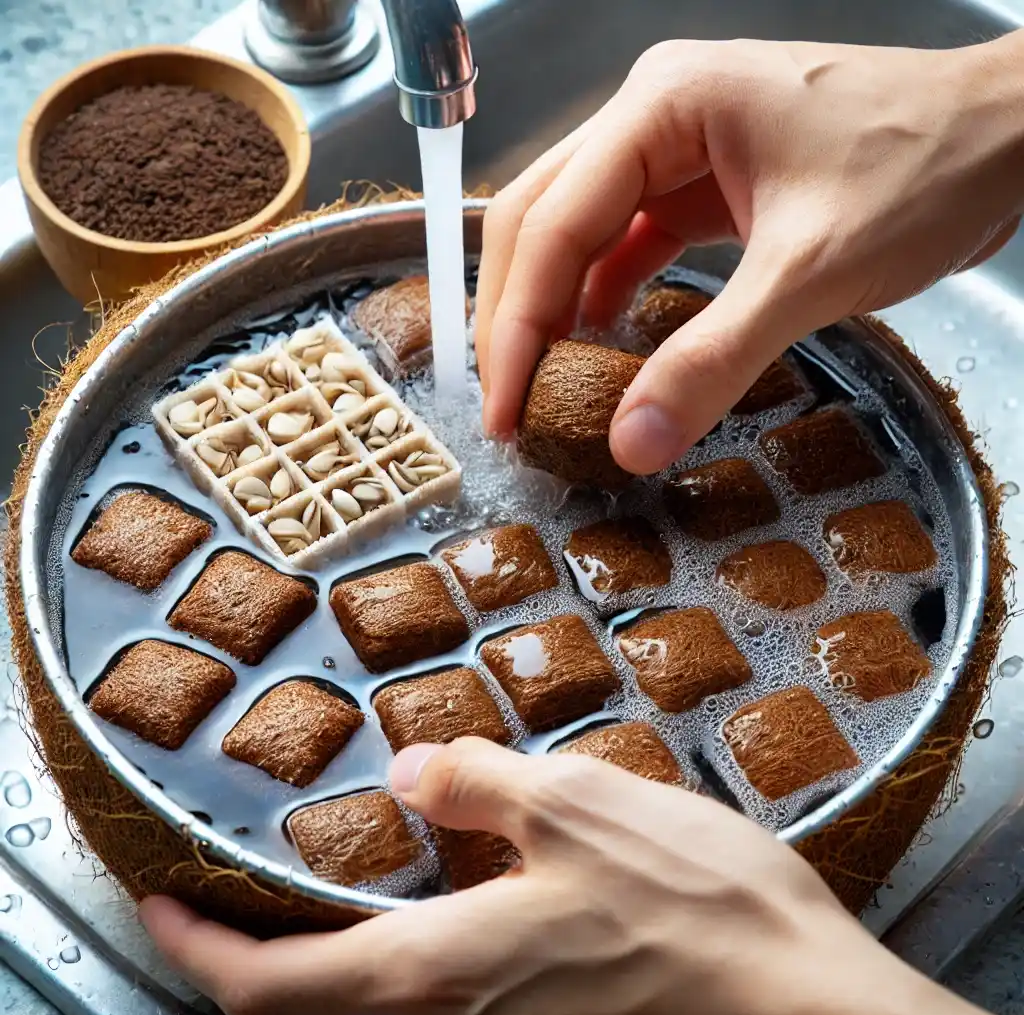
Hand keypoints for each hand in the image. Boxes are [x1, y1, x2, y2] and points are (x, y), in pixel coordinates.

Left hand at [140, 738, 991, 1014]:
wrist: (801, 1001)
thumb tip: (405, 770)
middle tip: (234, 877)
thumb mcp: (576, 804)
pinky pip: (439, 991)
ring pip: (374, 1002)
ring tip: (322, 870)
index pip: (269, 987)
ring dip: (325, 947)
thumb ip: (476, 784)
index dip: (195, 944)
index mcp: (440, 968)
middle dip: (254, 949)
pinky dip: (398, 947)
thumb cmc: (693, 903)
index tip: (154, 898)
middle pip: (311, 1007)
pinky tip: (435, 882)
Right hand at [475, 32, 1023, 473]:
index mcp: (661, 107)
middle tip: (505, 407)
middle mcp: (652, 118)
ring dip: (552, 313)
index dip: (516, 325)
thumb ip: (713, 360)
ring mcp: (675, 150)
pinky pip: (628, 248)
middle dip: (515, 319)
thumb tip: (632, 442)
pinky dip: (606, 303)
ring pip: (577, 237)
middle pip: (541, 222)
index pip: (552, 225)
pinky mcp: (702, 188)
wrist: (1010, 137)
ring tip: (539, 390)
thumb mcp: (810, 274)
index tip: (504, 408)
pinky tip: (598, 351)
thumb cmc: (925, 167)